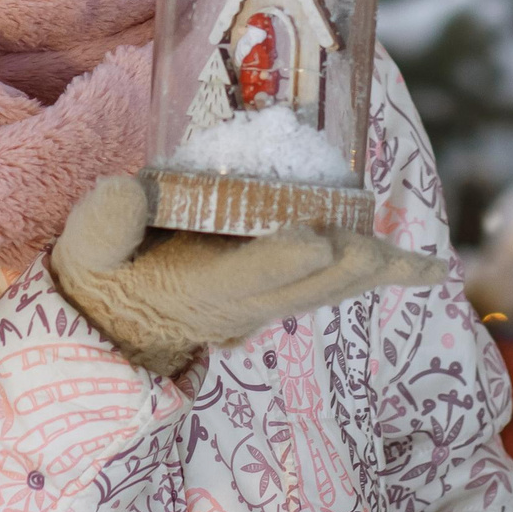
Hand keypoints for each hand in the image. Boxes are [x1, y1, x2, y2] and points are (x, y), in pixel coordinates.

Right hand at [48, 175, 448, 377]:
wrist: (116, 324)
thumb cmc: (104, 276)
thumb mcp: (86, 251)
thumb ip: (103, 223)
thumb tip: (129, 187)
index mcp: (198, 291)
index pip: (244, 276)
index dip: (280, 258)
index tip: (311, 237)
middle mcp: (244, 305)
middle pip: (305, 289)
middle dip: (345, 266)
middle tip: (381, 246)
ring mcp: (268, 305)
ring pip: (330, 291)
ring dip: (373, 275)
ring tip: (423, 266)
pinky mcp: (283, 295)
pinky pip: (337, 287)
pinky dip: (380, 276)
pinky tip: (426, 268)